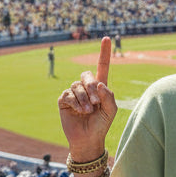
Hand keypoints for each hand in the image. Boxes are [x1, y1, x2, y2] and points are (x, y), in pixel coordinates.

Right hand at [58, 37, 117, 157]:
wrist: (88, 138)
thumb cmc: (101, 124)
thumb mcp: (111, 110)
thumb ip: (108, 96)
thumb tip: (98, 83)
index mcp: (99, 87)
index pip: (102, 66)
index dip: (104, 52)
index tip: (107, 38)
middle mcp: (86, 87)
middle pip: (87, 75)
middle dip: (91, 88)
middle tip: (96, 103)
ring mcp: (74, 93)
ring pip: (77, 85)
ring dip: (84, 99)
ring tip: (88, 111)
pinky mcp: (64, 100)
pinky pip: (68, 94)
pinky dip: (75, 102)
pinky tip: (79, 111)